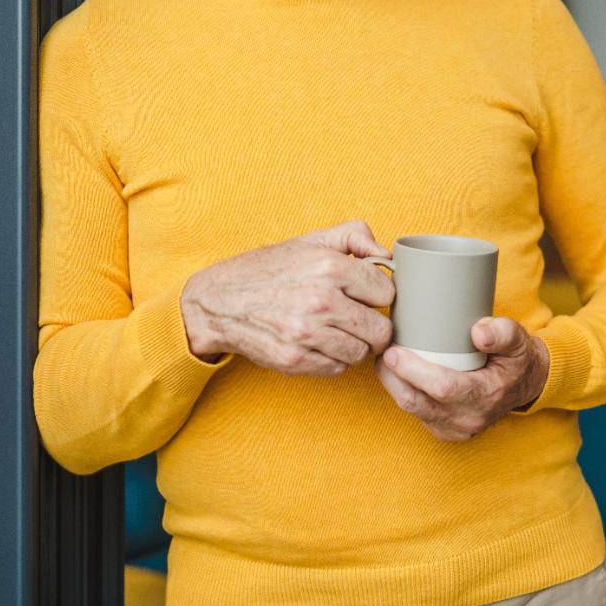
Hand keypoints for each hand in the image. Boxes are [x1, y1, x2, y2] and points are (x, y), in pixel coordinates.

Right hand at [179, 220, 394, 375]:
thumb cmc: (268, 270)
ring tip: (338, 332)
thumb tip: (387, 254)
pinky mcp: (294, 360)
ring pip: (361, 353)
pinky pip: (337, 368)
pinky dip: (333, 359)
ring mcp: (307, 334)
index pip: (387, 292)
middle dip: (374, 325)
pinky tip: (319, 344)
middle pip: (381, 330)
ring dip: (354, 345)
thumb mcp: (310, 240)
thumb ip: (354, 236)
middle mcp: (321, 301)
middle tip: (360, 320)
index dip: (378, 293)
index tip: (367, 295)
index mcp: (330, 267)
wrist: (217, 302)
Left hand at [375, 317, 550, 441]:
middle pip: (418, 402)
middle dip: (393, 378)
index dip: (414, 371)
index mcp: (486, 396)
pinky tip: (397, 375)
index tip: (394, 351)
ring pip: (412, 410)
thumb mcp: (518, 340)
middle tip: (382, 352)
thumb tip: (478, 332)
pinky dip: (403, 393)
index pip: (443, 388)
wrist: (524, 385)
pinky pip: (416, 414)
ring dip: (393, 386)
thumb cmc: (516, 359)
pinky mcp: (445, 431)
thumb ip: (503, 333)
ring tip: (385, 360)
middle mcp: (469, 419)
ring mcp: (456, 430)